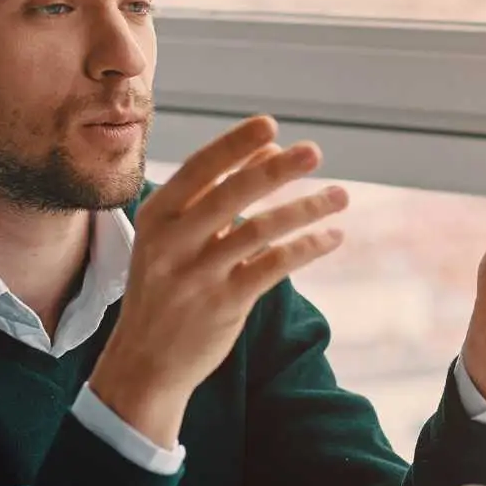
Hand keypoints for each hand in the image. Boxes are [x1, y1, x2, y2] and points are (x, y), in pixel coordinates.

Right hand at [88, 115, 347, 446]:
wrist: (146, 361)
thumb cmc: (168, 287)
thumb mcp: (177, 237)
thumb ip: (218, 193)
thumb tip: (272, 148)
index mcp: (157, 217)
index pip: (197, 170)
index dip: (234, 146)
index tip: (270, 124)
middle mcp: (173, 243)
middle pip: (231, 195)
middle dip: (276, 170)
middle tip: (315, 151)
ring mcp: (198, 276)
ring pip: (260, 230)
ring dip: (305, 209)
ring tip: (340, 196)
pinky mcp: (224, 305)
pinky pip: (273, 267)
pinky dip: (306, 248)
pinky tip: (331, 236)